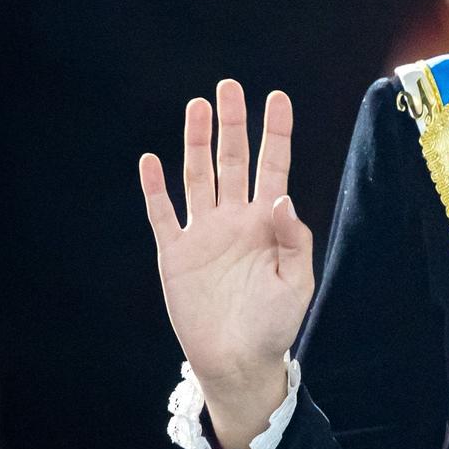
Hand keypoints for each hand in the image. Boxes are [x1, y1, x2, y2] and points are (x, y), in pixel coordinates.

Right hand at [140, 83, 314, 444]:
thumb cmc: (274, 325)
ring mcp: (203, 234)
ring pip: (198, 176)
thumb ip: (294, 241)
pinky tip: (151, 161)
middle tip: (229, 87)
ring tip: (198, 106)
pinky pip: (162, 214)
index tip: (277, 98)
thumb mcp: (297, 283)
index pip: (273, 167)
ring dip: (196, 142)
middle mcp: (234, 220)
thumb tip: (282, 199)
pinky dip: (155, 188)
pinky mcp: (175, 254)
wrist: (238, 361)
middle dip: (232, 124)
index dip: (275, 132)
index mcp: (268, 224)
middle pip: (232, 160)